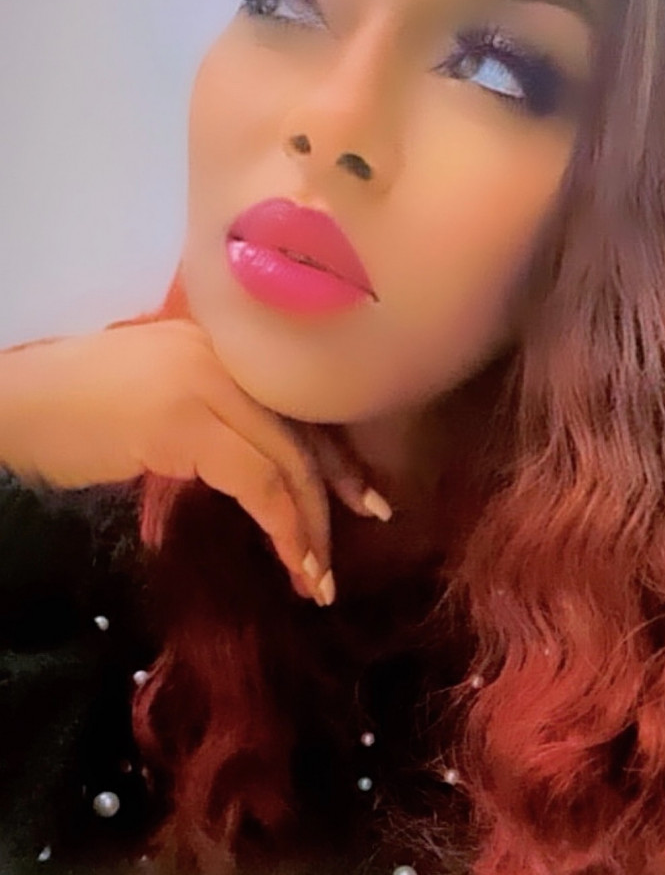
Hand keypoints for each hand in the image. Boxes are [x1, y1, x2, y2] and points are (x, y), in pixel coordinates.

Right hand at [0, 319, 391, 604]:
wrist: (12, 405)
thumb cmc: (76, 410)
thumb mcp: (162, 399)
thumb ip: (217, 416)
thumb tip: (264, 465)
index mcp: (225, 348)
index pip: (299, 404)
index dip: (337, 454)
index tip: (363, 496)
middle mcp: (226, 357)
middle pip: (302, 432)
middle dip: (337, 491)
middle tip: (367, 530)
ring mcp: (208, 384)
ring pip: (287, 462)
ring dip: (311, 527)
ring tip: (319, 579)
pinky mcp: (188, 421)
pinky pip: (258, 482)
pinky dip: (284, 528)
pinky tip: (292, 565)